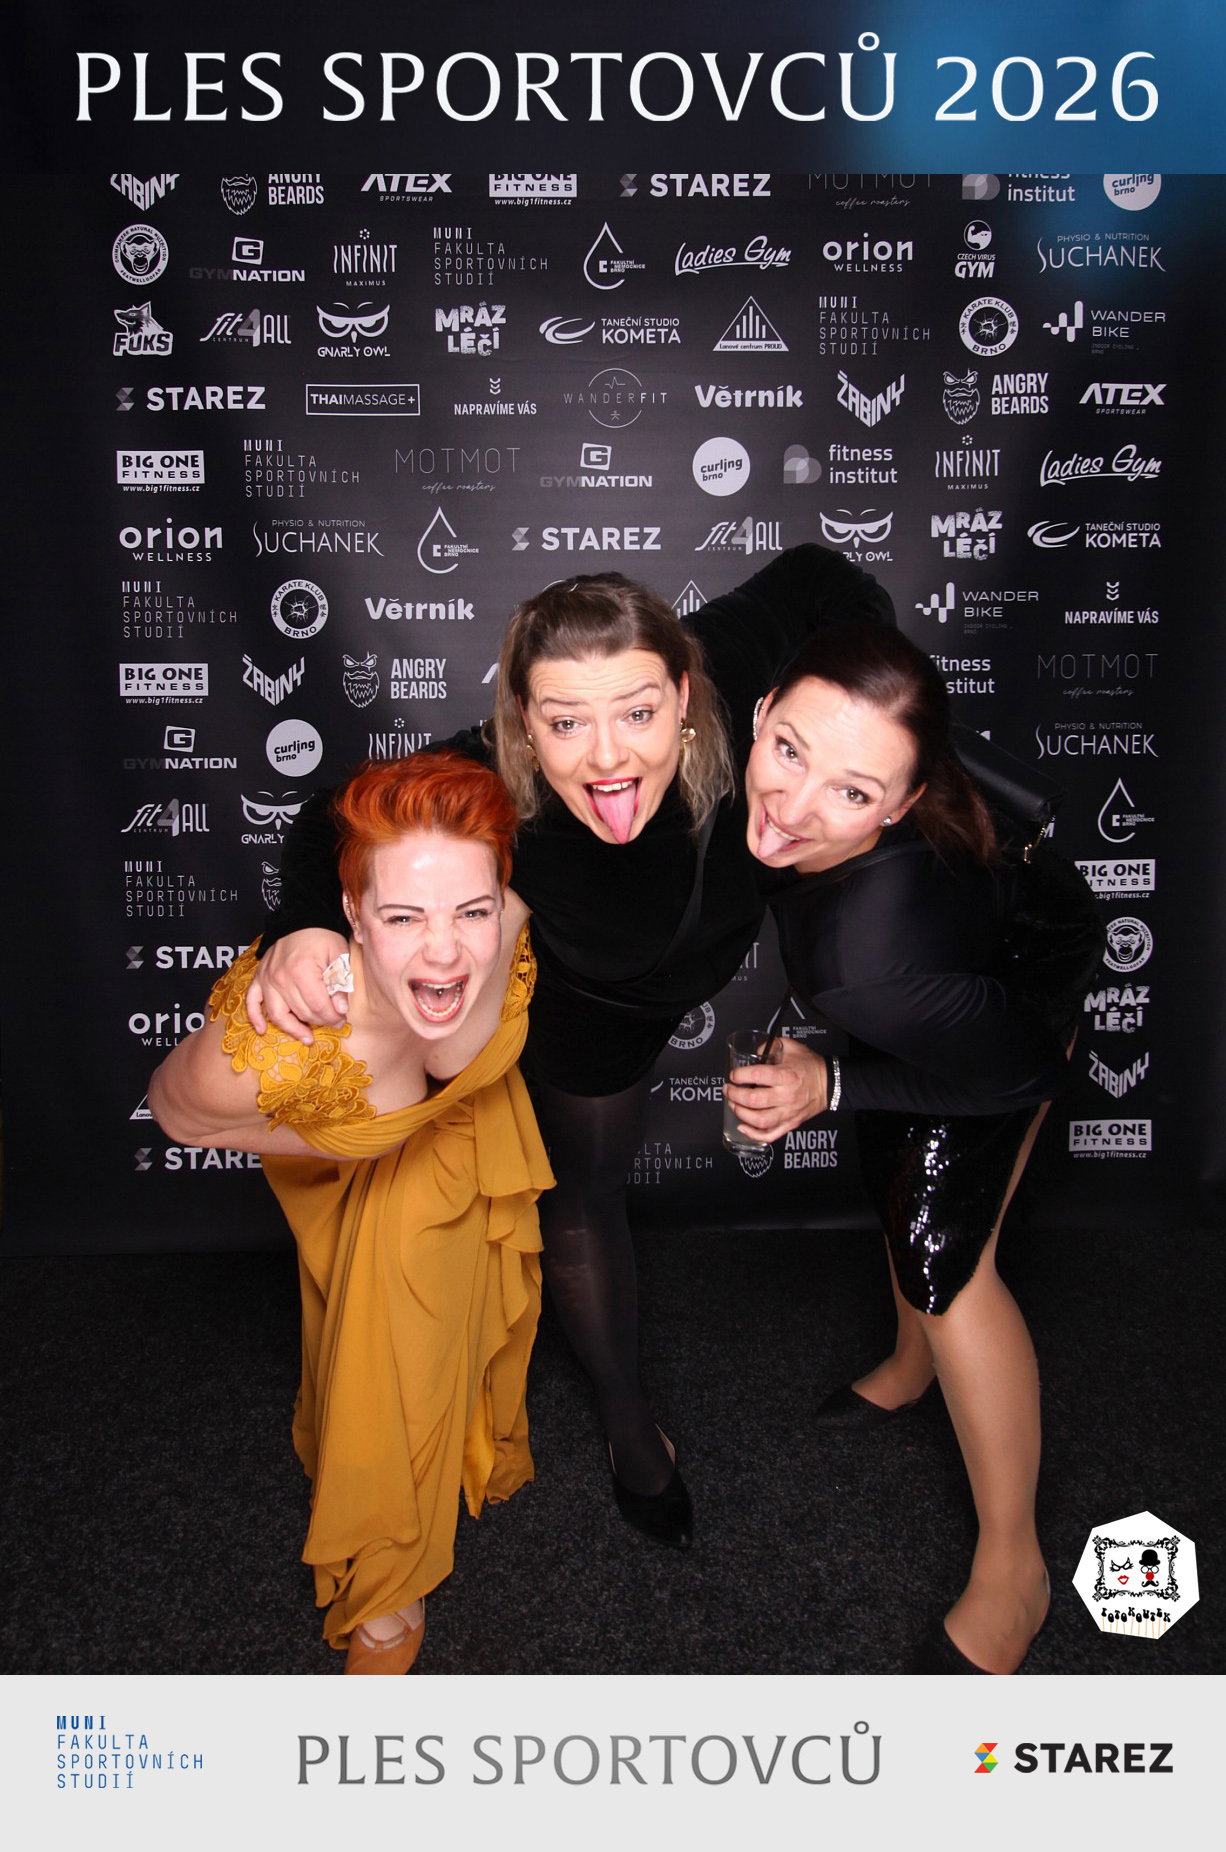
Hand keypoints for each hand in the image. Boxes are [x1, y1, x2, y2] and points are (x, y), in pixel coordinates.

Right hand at [246, 929, 348, 1043]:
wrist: (300, 919)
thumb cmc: (322, 937)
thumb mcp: (339, 955)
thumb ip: (340, 983)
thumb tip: (340, 1010)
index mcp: (302, 971)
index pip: (318, 1006)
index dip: (333, 1017)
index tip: (341, 1019)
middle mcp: (281, 977)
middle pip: (301, 1012)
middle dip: (320, 1021)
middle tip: (332, 1022)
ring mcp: (267, 979)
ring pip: (277, 1014)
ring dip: (293, 1028)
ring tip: (307, 1036)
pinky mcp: (259, 978)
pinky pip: (252, 1002)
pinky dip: (255, 1018)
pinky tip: (262, 1030)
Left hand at [724, 1037, 829, 1142]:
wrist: (829, 1083)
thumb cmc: (810, 1066)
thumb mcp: (791, 1047)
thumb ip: (771, 1046)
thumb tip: (755, 1053)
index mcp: (786, 1075)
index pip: (757, 1076)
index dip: (740, 1075)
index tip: (734, 1075)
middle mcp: (787, 1096)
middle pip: (754, 1100)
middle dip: (735, 1094)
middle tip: (728, 1089)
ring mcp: (788, 1112)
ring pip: (760, 1120)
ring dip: (741, 1113)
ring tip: (733, 1104)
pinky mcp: (790, 1123)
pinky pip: (770, 1134)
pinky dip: (754, 1134)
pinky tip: (743, 1126)